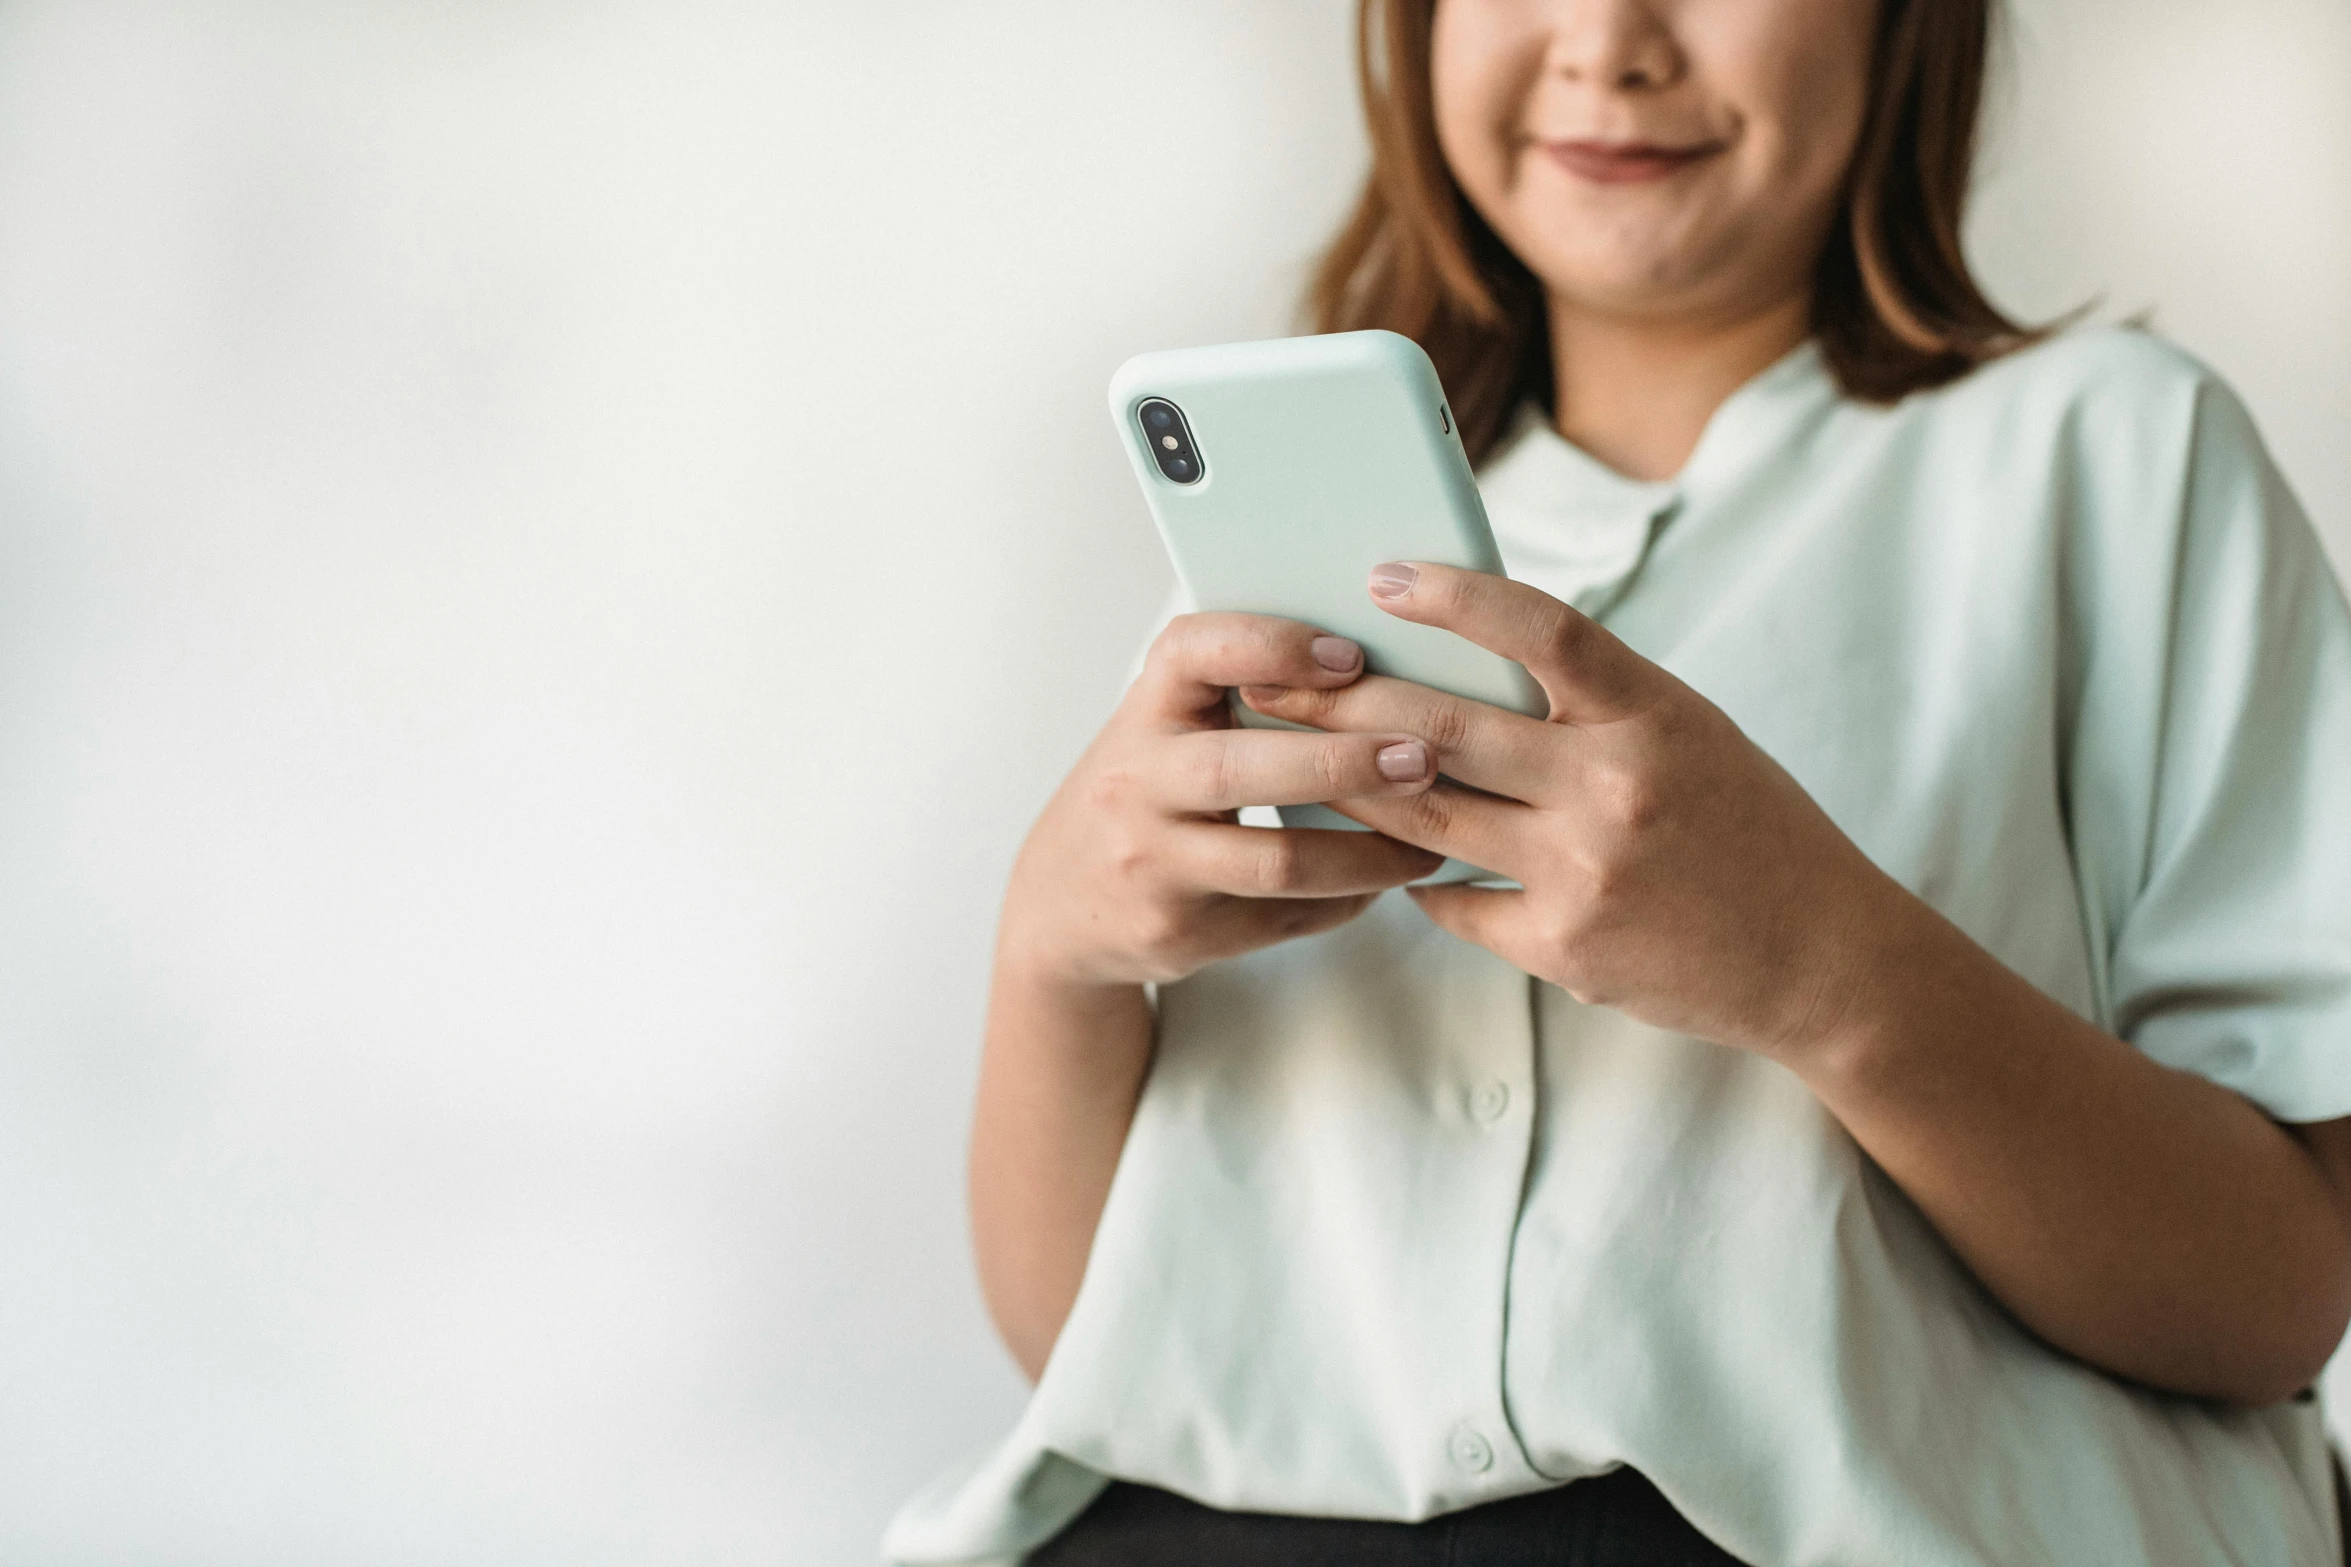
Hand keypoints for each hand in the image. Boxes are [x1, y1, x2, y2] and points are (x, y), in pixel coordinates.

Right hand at [1000, 612, 1444, 991]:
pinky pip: (1283, 918)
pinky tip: (1382, 881)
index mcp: (1141, 715)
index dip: (1273, 646)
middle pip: (1242, 770)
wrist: (1061, 905)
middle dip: (1343, 762)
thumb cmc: (1143, 793)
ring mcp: (1153, 866)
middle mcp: (1135, 786)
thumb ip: (1235, 693)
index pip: (1192, 653)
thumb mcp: (1161, 728)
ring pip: (1277, 863)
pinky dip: (1345, 899)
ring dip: (1369, 854)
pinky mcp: (1179, 932)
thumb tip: (1375, 665)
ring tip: (1431, 839)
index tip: (1351, 656)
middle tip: (1424, 757)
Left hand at [1240, 563, 1902, 1058]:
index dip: (1454, 595)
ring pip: (1427, 817)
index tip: (1381, 574)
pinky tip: (1380, 855)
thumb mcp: (1688, 733)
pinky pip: (1455, 900)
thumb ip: (1592, 701)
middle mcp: (1615, 786)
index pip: (1541, 629)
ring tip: (1293, 756)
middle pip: (1445, 726)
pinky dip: (1415, 876)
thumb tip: (1470, 658)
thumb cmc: (1748, 828)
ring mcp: (1585, 870)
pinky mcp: (1563, 945)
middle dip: (1341, 700)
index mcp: (1654, 714)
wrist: (1820, 957)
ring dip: (1351, 784)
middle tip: (1270, 677)